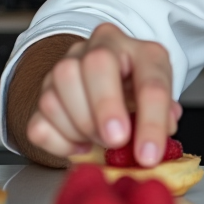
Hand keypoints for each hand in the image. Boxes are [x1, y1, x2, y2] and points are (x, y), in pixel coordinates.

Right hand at [26, 23, 181, 166]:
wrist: (111, 82)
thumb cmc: (138, 92)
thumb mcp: (161, 102)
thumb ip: (163, 119)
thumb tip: (160, 136)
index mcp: (140, 50)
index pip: (151, 79)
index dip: (152, 120)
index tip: (149, 154)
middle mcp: (101, 48)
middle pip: (96, 63)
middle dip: (105, 106)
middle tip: (116, 140)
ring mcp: (66, 66)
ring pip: (60, 91)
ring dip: (82, 128)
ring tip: (101, 142)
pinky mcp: (42, 92)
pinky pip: (39, 123)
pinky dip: (59, 143)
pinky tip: (80, 145)